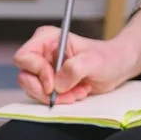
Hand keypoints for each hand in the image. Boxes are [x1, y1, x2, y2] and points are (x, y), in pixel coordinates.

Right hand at [13, 26, 133, 104]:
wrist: (116, 68)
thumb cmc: (107, 58)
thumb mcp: (94, 61)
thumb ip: (74, 69)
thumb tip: (57, 84)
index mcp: (47, 39)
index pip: (24, 57)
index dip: (37, 73)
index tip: (54, 84)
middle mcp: (41, 53)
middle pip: (25, 78)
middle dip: (46, 91)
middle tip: (68, 93)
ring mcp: (43, 70)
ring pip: (33, 90)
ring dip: (56, 97)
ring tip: (77, 91)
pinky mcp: (48, 84)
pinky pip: (43, 98)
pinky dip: (60, 101)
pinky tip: (75, 93)